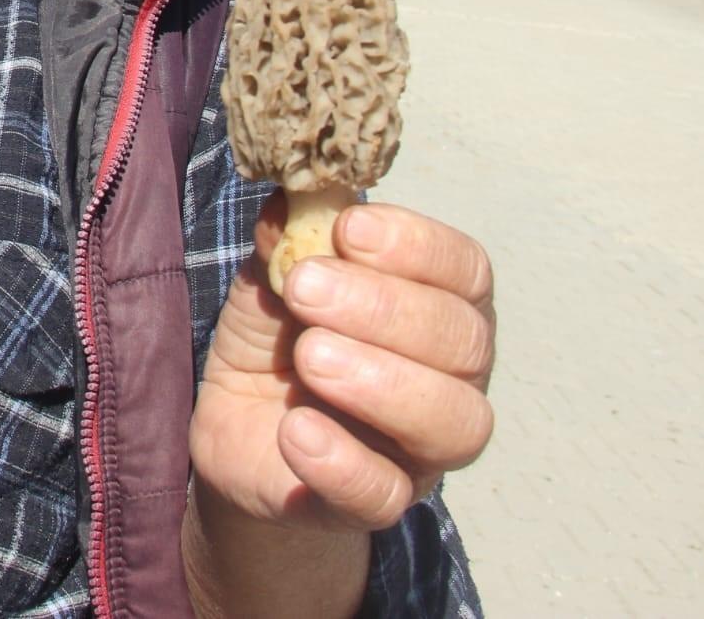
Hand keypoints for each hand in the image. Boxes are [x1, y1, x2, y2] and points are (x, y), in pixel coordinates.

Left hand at [190, 199, 495, 533]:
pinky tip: (297, 430)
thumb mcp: (274, 277)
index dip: (418, 246)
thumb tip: (288, 202)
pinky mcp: (374, 501)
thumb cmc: (278, 336)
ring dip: (380, 381)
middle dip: (384, 307)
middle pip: (464, 343)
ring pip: (454, 423)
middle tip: (306, 288)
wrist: (236, 427)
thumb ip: (289, 238)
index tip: (350, 228)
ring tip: (309, 356)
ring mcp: (422, 448)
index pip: (467, 271)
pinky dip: (342, 460)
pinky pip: (384, 494)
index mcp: (439, 307)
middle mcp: (452, 379)